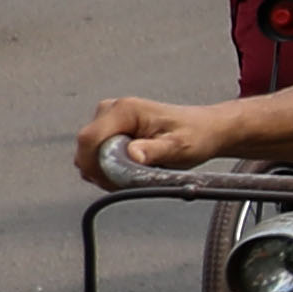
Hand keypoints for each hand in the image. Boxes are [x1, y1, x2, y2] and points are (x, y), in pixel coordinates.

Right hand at [81, 94, 242, 185]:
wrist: (206, 129)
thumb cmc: (196, 135)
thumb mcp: (179, 147)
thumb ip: (155, 151)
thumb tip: (132, 155)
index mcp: (125, 110)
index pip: (89, 139)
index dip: (94, 165)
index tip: (111, 182)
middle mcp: (111, 110)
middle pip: (86, 149)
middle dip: (102, 171)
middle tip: (129, 182)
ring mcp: (107, 120)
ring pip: (89, 154)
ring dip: (105, 171)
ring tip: (135, 175)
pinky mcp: (109, 131)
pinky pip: (96, 155)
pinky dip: (108, 168)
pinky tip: (130, 171)